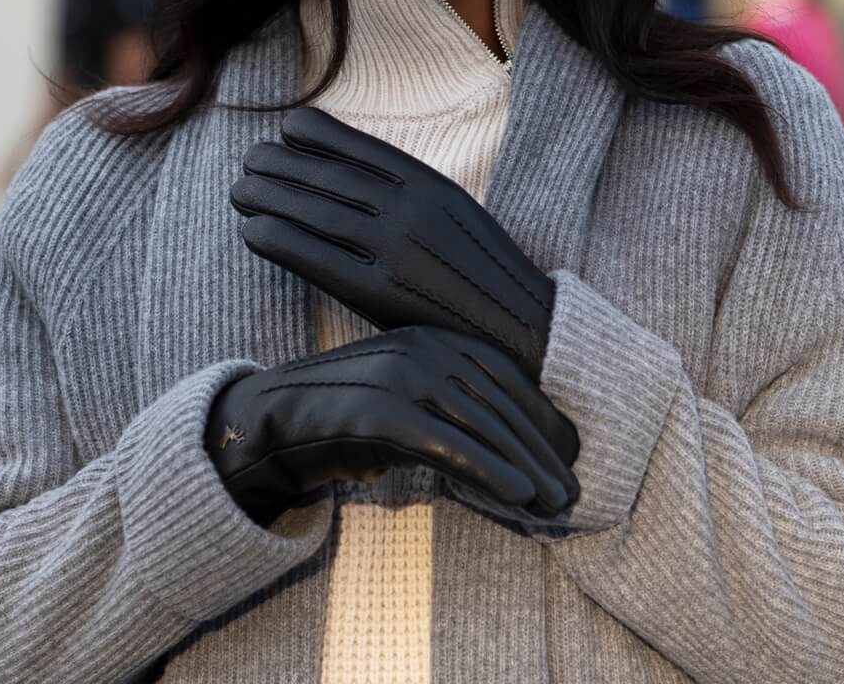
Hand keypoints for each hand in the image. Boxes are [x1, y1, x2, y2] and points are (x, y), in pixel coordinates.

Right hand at [204, 326, 578, 527]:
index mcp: (432, 337)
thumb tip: (516, 453)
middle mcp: (421, 346)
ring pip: (481, 423)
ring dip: (526, 466)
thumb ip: (453, 411)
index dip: (543, 416)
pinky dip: (488, 469)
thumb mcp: (408, 403)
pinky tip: (518, 495)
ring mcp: (399, 374)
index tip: (571, 455)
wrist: (270, 425)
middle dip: (543, 449)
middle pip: (499, 401)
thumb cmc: (345, 420)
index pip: (505, 375)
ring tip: (556, 505)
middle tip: (572, 493)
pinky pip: (446, 443)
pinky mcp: (379, 411)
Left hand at [230, 106, 555, 381]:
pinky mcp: (380, 291)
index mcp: (430, 183)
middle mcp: (410, 208)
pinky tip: (251, 231)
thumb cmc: (478, 270)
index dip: (314, 134)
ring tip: (240, 190)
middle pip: (328, 175)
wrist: (519, 326)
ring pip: (315, 211)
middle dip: (280, 163)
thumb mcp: (452, 210)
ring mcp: (395, 248)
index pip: (357, 146)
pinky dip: (278, 239)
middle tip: (249, 160)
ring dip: (268, 196)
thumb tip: (348, 171)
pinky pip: (316, 257)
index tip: (285, 128)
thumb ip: (407, 189)